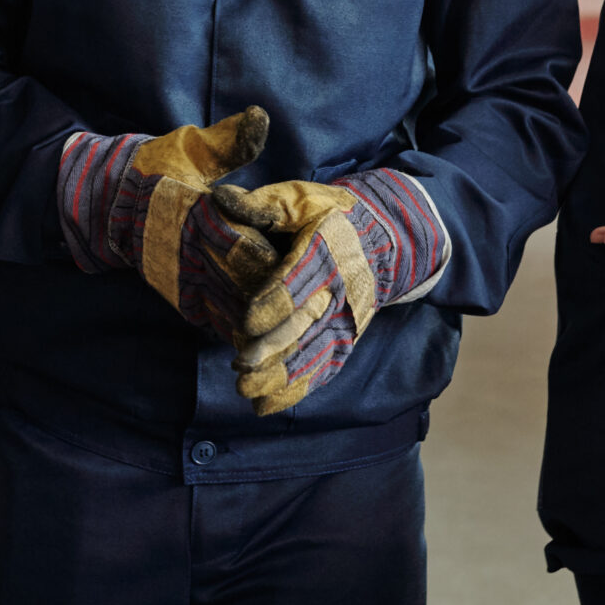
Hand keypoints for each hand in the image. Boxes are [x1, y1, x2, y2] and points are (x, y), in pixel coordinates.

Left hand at [216, 170, 445, 414]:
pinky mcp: (348, 338)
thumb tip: (221, 199)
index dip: (274, 303)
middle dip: (274, 349)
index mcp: (328, 250)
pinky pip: (325, 367)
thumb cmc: (331, 216)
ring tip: (248, 394)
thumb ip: (263, 205)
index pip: (299, 281)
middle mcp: (341, 289)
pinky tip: (270, 405)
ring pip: (314, 352)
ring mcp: (347, 318)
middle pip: (305, 324)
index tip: (246, 322)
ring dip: (282, 377)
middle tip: (241, 367)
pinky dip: (300, 388)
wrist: (384, 239)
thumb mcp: (301, 199)